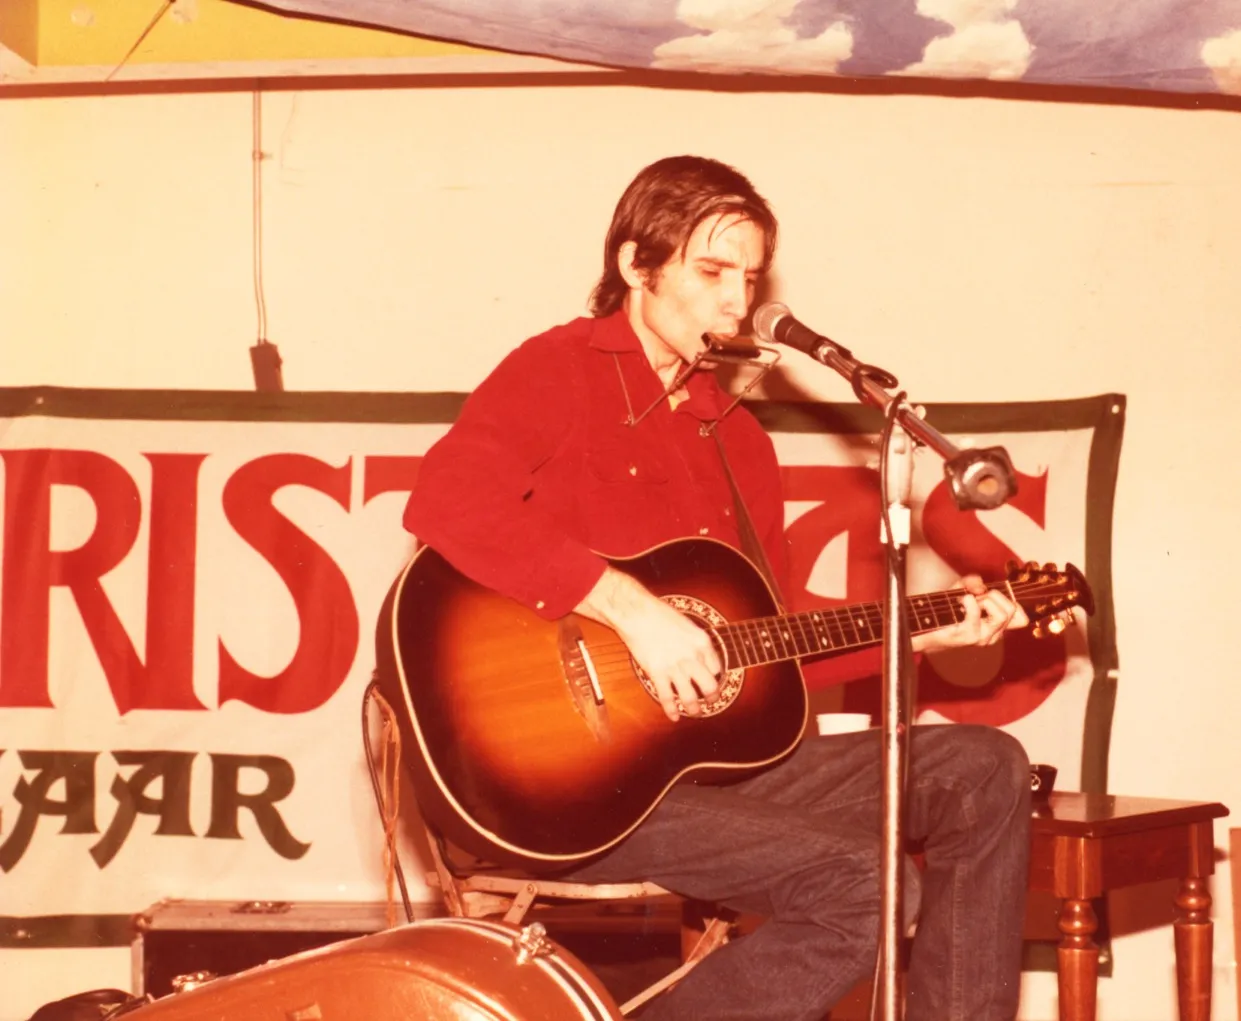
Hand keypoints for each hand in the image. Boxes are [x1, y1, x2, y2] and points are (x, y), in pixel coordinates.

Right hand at [575, 567, 720, 721]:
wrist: (636, 613)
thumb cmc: (659, 613)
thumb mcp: (686, 624)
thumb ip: (694, 641)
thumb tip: (699, 655)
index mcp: (702, 642)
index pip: (717, 667)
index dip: (715, 676)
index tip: (712, 679)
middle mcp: (692, 657)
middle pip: (710, 686)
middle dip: (712, 697)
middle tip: (710, 700)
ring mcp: (675, 667)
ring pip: (690, 698)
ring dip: (695, 709)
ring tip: (696, 712)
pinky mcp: (657, 674)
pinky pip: (667, 699)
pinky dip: (671, 711)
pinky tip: (675, 716)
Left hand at [912, 575, 1028, 652]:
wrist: (926, 629)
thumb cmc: (946, 611)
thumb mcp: (960, 591)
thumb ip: (971, 583)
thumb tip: (980, 584)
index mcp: (996, 627)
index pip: (1022, 619)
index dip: (1013, 602)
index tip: (993, 594)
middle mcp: (993, 634)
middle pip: (1012, 610)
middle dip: (995, 596)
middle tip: (976, 597)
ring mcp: (982, 637)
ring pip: (1002, 614)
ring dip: (985, 600)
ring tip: (969, 600)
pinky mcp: (969, 636)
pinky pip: (977, 614)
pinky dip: (970, 601)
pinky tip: (962, 600)